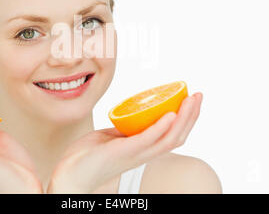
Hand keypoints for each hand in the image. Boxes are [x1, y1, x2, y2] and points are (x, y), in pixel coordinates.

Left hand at [47, 93, 202, 193]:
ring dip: (183, 119)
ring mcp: (135, 154)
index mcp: (143, 149)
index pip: (172, 135)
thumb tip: (133, 114)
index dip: (186, 119)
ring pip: (168, 138)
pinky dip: (159, 128)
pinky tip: (169, 115)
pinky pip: (146, 140)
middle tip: (198, 95)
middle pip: (177, 136)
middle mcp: (144, 154)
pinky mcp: (123, 152)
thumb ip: (125, 129)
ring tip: (190, 100)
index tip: (191, 99)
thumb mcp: (111, 137)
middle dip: (191, 115)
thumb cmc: (88, 156)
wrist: (69, 173)